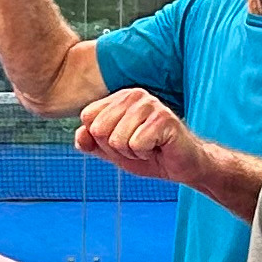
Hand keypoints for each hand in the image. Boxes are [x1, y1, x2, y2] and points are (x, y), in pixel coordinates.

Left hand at [72, 87, 200, 187]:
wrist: (182, 166)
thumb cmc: (149, 154)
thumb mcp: (112, 151)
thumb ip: (91, 143)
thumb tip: (80, 135)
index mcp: (119, 98)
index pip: (87, 118)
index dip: (101, 139)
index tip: (122, 141)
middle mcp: (134, 95)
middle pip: (99, 129)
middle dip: (115, 148)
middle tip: (137, 146)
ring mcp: (150, 104)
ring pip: (117, 139)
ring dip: (132, 152)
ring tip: (149, 147)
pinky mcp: (164, 118)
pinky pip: (137, 144)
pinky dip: (146, 154)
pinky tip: (159, 148)